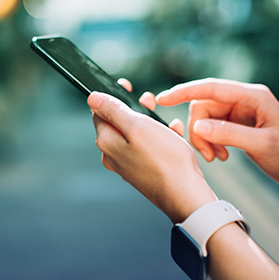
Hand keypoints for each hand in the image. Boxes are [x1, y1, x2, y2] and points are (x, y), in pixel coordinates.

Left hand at [88, 89, 216, 222]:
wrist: (185, 194)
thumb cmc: (165, 160)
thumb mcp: (138, 126)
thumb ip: (114, 110)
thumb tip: (93, 98)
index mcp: (107, 142)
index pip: (99, 112)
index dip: (112, 96)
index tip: (126, 85)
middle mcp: (114, 155)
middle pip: (119, 123)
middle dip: (135, 109)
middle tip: (148, 100)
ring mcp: (129, 165)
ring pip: (136, 135)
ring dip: (151, 122)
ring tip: (166, 120)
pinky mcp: (144, 172)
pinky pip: (149, 148)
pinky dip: (160, 139)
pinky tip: (174, 136)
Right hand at [156, 78, 278, 190]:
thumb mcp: (260, 145)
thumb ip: (228, 134)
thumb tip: (197, 126)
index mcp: (252, 96)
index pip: (211, 88)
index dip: (184, 92)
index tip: (162, 99)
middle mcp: (244, 100)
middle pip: (204, 106)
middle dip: (199, 130)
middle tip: (208, 155)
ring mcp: (240, 112)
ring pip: (206, 119)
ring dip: (205, 139)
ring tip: (217, 158)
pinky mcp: (238, 124)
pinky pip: (213, 128)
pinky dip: (211, 142)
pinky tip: (222, 156)